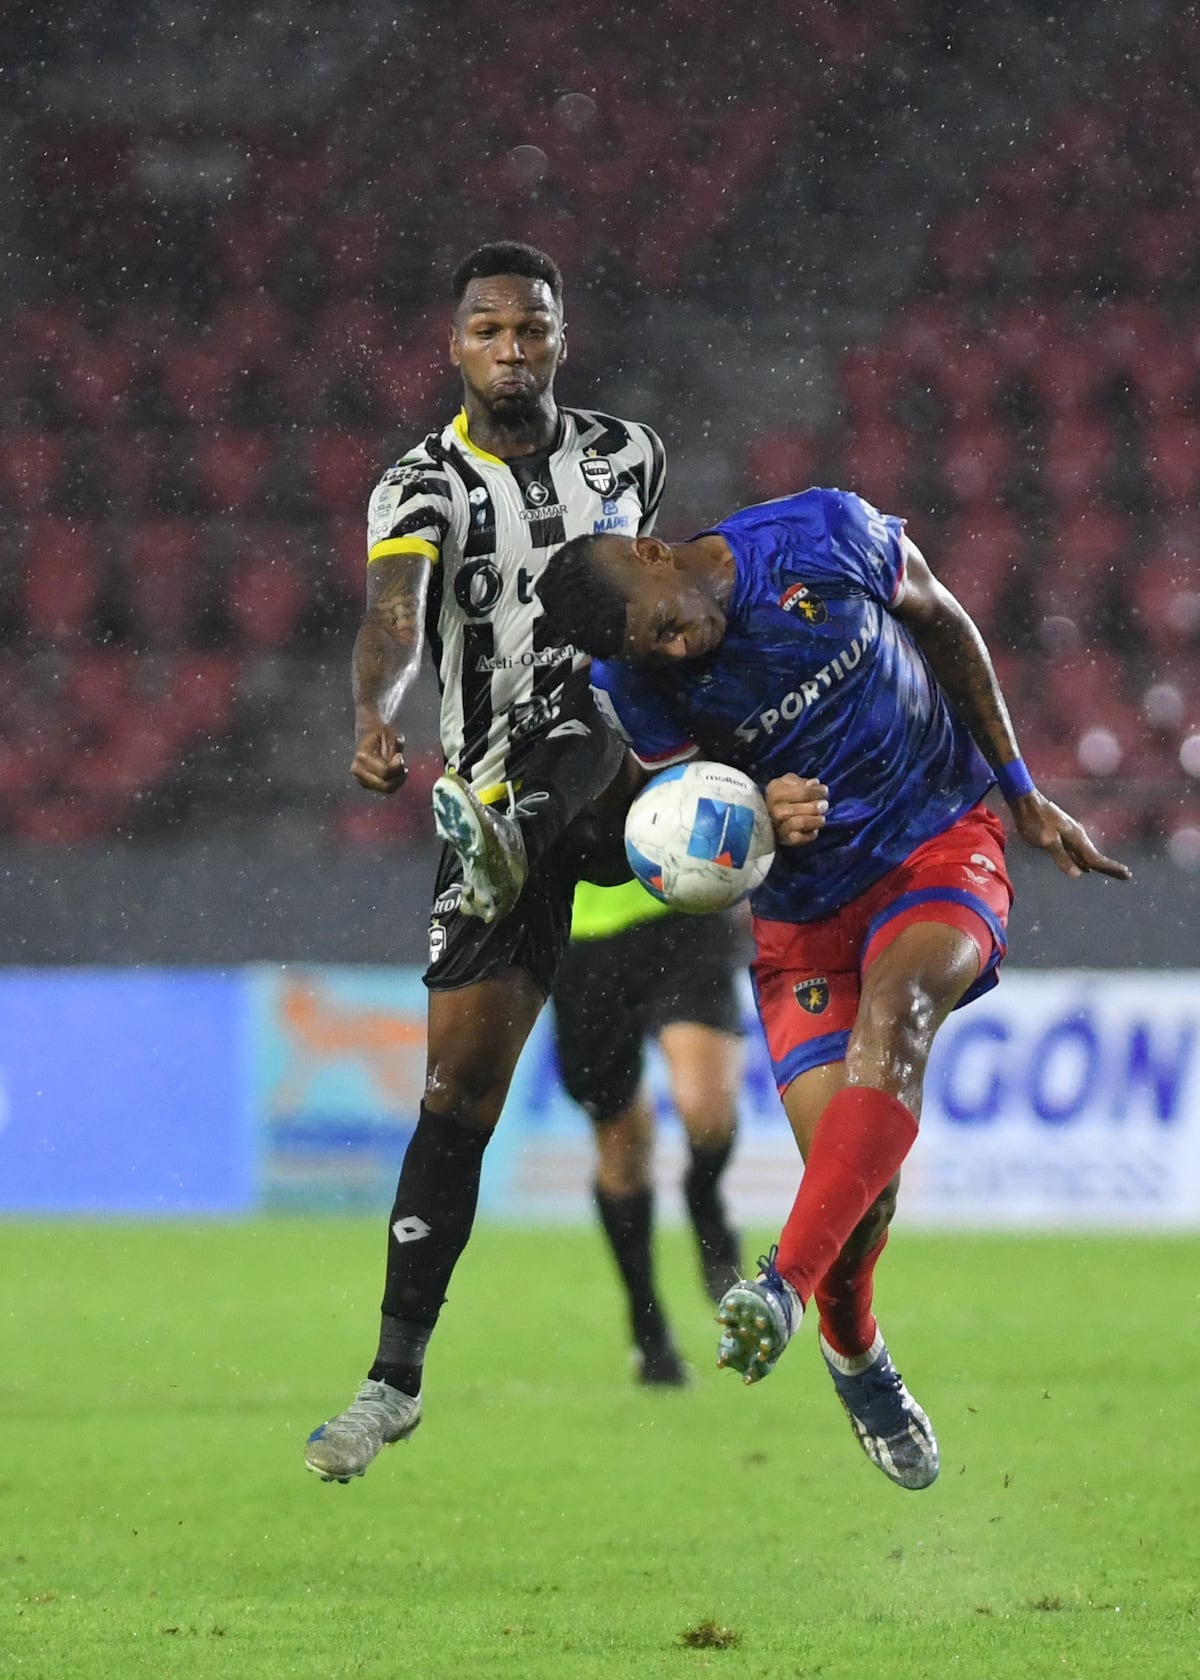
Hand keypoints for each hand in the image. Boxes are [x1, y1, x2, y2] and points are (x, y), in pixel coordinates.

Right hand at [351, 723, 406, 793]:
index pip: (385, 772)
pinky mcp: (367, 784)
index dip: (398, 766)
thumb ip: (396, 748)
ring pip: (389, 789)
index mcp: (361, 757)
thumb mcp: (392, 735)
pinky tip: (398, 770)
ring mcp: (361, 779)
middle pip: (386, 786)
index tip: (400, 755)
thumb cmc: (382, 731)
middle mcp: (357, 771)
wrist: (370, 731)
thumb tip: (399, 759)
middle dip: (399, 775)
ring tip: (400, 765)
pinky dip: (396, 780)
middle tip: (402, 762)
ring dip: (399, 778)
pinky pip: (388, 789)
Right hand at [765, 775, 828, 846]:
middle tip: (824, 805)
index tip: (824, 791)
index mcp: (775, 791)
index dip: (818, 792)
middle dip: (818, 806)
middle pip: (804, 808)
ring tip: (821, 818)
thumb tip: (815, 784)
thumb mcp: (789, 783)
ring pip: (801, 822)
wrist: (769, 817)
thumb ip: (802, 782)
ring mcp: (778, 826)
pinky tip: (814, 830)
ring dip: (816, 820)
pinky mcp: (785, 839)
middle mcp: (775, 809)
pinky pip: (800, 838)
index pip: (804, 792)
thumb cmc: (784, 796)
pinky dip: (810, 835)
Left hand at [1010, 791, 1131, 880]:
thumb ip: (1061, 856)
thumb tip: (1078, 873)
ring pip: (1087, 853)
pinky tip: (1083, 865)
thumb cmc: (1034, 820)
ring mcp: (1070, 834)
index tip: (1127, 875)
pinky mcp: (1062, 833)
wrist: (1025, 800)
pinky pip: (1078, 851)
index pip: (1096, 859)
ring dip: (1098, 863)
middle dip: (1109, 867)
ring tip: (1109, 871)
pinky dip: (1085, 859)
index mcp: (1076, 838)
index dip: (1111, 868)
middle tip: (1126, 876)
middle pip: (1095, 856)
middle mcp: (1077, 836)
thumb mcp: (1046, 840)